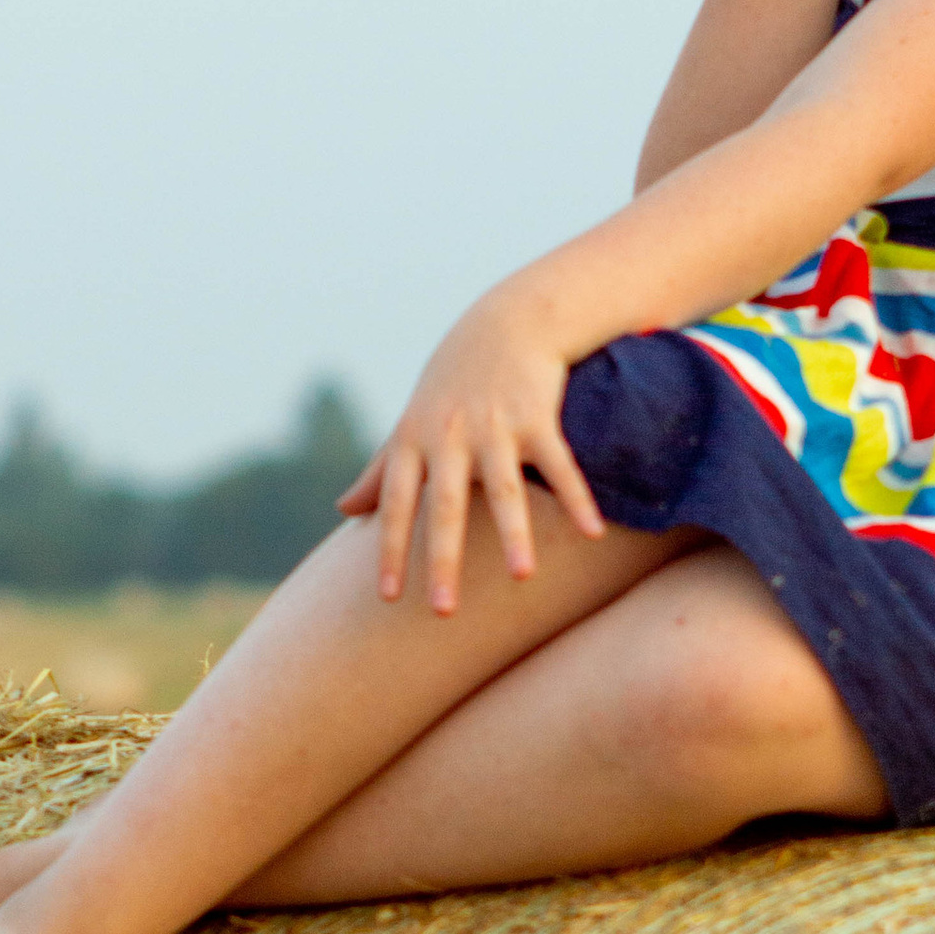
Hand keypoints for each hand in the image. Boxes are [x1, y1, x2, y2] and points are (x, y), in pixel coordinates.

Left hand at [336, 285, 604, 612]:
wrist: (507, 322)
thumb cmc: (451, 384)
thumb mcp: (411, 424)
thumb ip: (380, 471)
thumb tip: (343, 511)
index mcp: (415, 442)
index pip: (398, 504)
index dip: (391, 550)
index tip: (388, 597)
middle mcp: (452, 436)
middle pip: (447, 506)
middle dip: (444, 559)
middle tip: (443, 612)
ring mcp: (495, 426)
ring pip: (504, 488)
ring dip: (514, 533)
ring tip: (521, 578)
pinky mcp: (538, 416)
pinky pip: (559, 465)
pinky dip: (576, 498)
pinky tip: (592, 533)